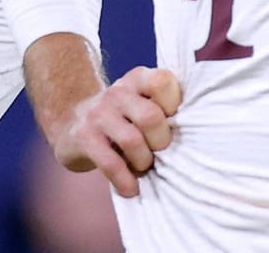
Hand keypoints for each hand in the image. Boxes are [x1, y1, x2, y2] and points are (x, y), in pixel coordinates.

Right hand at [51, 65, 181, 197]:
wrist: (70, 121)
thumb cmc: (121, 118)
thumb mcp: (139, 102)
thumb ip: (163, 109)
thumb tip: (197, 137)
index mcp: (137, 80)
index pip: (162, 81)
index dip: (174, 103)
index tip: (172, 120)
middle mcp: (116, 93)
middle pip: (150, 117)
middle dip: (160, 142)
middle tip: (159, 152)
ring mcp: (97, 114)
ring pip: (131, 140)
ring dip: (143, 161)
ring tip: (142, 167)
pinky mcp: (83, 137)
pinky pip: (110, 163)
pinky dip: (124, 180)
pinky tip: (129, 187)